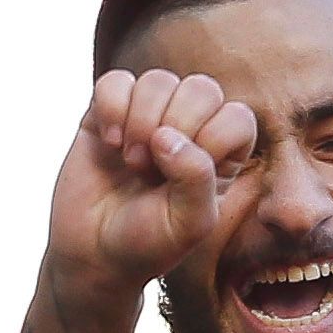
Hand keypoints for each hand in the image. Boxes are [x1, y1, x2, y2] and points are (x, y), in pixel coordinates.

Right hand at [48, 70, 255, 304]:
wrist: (94, 252)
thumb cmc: (151, 241)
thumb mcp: (190, 223)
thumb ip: (196, 179)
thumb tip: (167, 136)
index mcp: (223, 152)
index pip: (238, 117)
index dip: (211, 140)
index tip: (183, 179)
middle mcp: (191, 128)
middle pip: (202, 88)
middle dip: (175, 125)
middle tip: (150, 168)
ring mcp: (149, 116)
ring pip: (159, 80)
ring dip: (141, 120)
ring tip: (131, 159)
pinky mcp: (107, 112)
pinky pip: (115, 80)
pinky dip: (111, 107)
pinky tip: (108, 141)